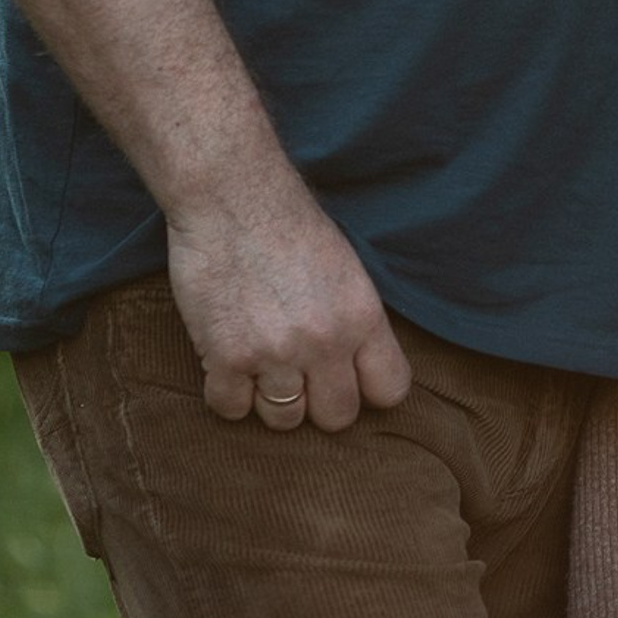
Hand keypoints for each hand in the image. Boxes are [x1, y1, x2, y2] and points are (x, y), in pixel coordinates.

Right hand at [167, 172, 413, 433]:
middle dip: (320, 401)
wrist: (233, 196)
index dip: (370, 390)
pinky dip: (228, 392)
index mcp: (362, 315)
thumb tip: (361, 372)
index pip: (391, 390)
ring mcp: (275, 354)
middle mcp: (325, 341)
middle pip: (337, 417)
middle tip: (300, 373)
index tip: (351, 380)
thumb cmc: (289, 225)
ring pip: (285, 421)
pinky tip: (229, 360)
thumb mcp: (347, 268)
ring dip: (271, 397)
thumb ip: (355, 323)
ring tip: (262, 360)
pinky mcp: (227, 358)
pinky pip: (232, 409)